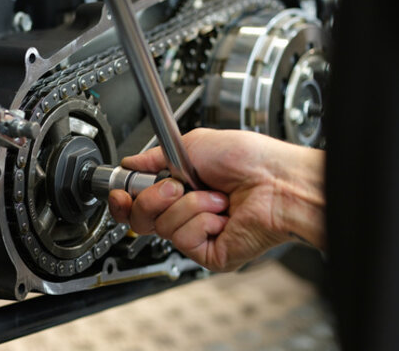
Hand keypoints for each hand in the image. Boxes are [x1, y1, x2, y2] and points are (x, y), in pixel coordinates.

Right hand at [107, 128, 324, 270]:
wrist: (278, 180)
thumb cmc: (251, 160)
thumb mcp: (193, 145)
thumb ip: (155, 156)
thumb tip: (131, 162)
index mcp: (181, 188)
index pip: (137, 203)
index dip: (124, 199)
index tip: (120, 191)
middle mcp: (187, 213)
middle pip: (140, 219)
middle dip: (152, 198)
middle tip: (176, 185)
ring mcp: (198, 235)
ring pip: (161, 226)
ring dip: (188, 204)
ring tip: (215, 197)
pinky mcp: (209, 254)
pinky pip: (182, 238)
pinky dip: (201, 219)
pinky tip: (222, 214)